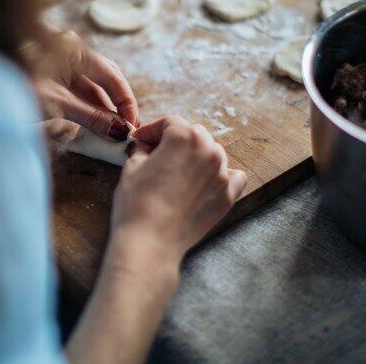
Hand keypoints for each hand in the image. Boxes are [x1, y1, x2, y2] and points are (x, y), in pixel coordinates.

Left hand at [31, 30, 138, 140]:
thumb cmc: (15, 83)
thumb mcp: (57, 104)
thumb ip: (91, 118)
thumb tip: (120, 131)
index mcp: (75, 49)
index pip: (112, 76)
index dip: (125, 101)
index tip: (131, 125)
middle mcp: (69, 52)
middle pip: (103, 81)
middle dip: (114, 107)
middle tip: (124, 131)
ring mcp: (58, 63)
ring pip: (88, 89)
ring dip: (98, 111)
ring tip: (108, 134)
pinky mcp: (47, 77)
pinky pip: (73, 94)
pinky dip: (83, 110)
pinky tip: (88, 127)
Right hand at [108, 116, 247, 274]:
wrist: (150, 242)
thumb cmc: (137, 204)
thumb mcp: (131, 168)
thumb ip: (142, 150)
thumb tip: (144, 147)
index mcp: (184, 137)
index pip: (169, 123)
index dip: (152, 130)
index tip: (141, 140)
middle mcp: (209, 150)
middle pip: (193, 134)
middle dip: (175, 141)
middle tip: (156, 154)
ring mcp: (222, 173)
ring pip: (212, 153)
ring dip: (196, 156)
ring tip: (178, 171)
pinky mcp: (227, 196)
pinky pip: (234, 175)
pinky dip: (222, 174)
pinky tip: (205, 182)